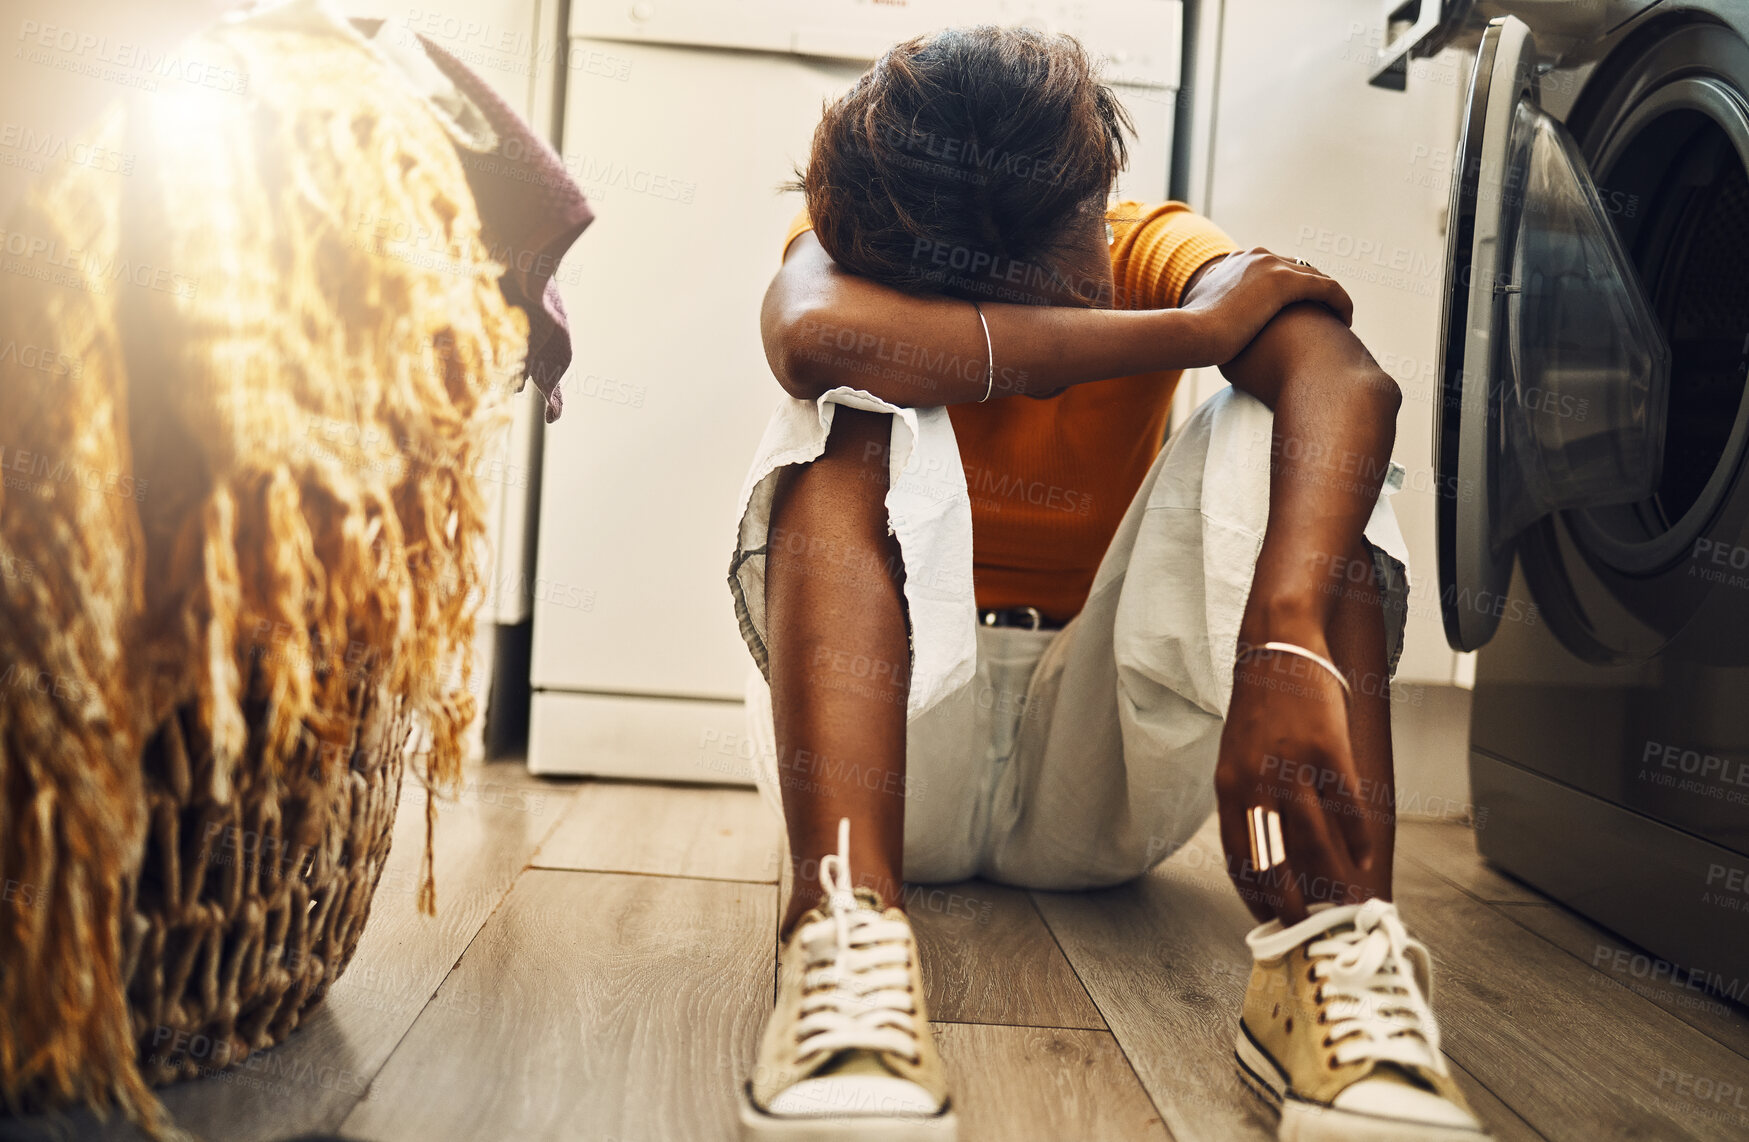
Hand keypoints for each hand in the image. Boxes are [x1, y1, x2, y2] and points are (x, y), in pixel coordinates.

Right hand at [1180, 249, 1353, 365]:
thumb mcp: (1198, 313)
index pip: (1275, 268)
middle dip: (1314, 291)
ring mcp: (1271, 266)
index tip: (1300, 311)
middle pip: (1300, 269)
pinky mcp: (1285, 282)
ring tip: (1340, 319)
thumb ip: (1208, 306)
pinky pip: (1327, 288)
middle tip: (1325, 315)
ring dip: (1331, 297)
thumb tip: (1201, 316)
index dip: (1291, 289)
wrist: (1190, 333)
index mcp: (1238, 261)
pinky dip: (1340, 302)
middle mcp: (1257, 257)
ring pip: (1316, 277)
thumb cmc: (1191, 334)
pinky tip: (1346, 321)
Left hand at [1214, 638, 1373, 923]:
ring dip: (1331, 879)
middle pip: (1274, 859)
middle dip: (1292, 903)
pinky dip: (1359, 839)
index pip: (1238, 857)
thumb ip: (1246, 802)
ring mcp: (1292, 767)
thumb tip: (1267, 852)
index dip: (1254, 895)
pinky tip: (1365, 858)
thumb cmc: (1260, 709)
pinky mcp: (1328, 751)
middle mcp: (1255, 782)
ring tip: (1343, 901)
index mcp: (1228, 787)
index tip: (1269, 920)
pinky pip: (1347, 808)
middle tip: (1308, 928)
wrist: (1278, 650)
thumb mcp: (1236, 757)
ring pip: (1315, 842)